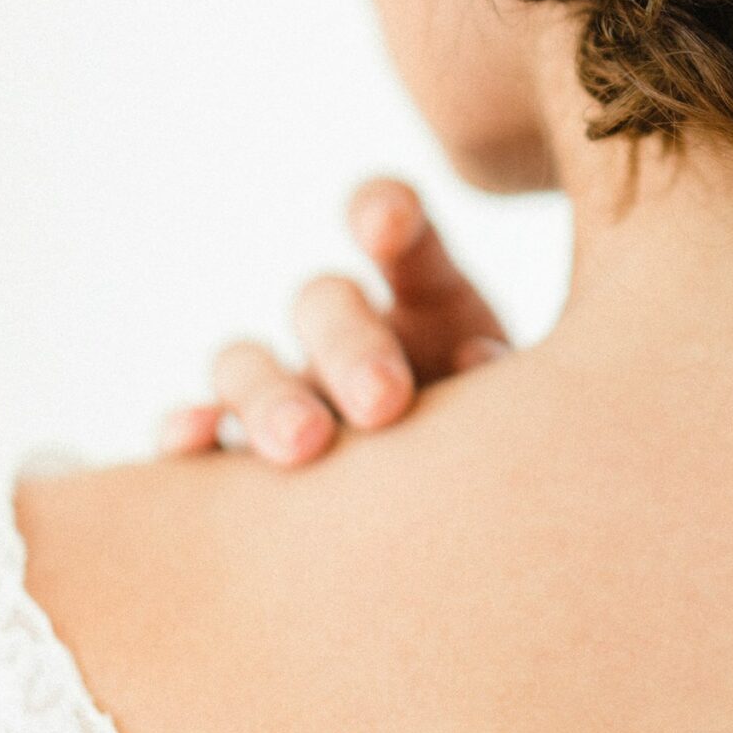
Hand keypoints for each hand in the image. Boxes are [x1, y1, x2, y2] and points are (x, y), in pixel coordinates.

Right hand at [155, 178, 509, 465]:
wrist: (489, 518)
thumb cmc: (526, 446)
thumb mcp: (543, 403)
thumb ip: (514, 377)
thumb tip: (482, 364)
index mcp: (433, 296)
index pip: (401, 230)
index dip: (384, 214)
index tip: (385, 225)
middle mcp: (353, 332)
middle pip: (324, 304)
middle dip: (350, 347)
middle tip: (385, 402)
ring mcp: (292, 390)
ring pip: (248, 362)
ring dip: (269, 395)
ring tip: (306, 445)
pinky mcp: (247, 453)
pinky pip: (200, 434)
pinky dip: (189, 430)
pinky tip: (191, 439)